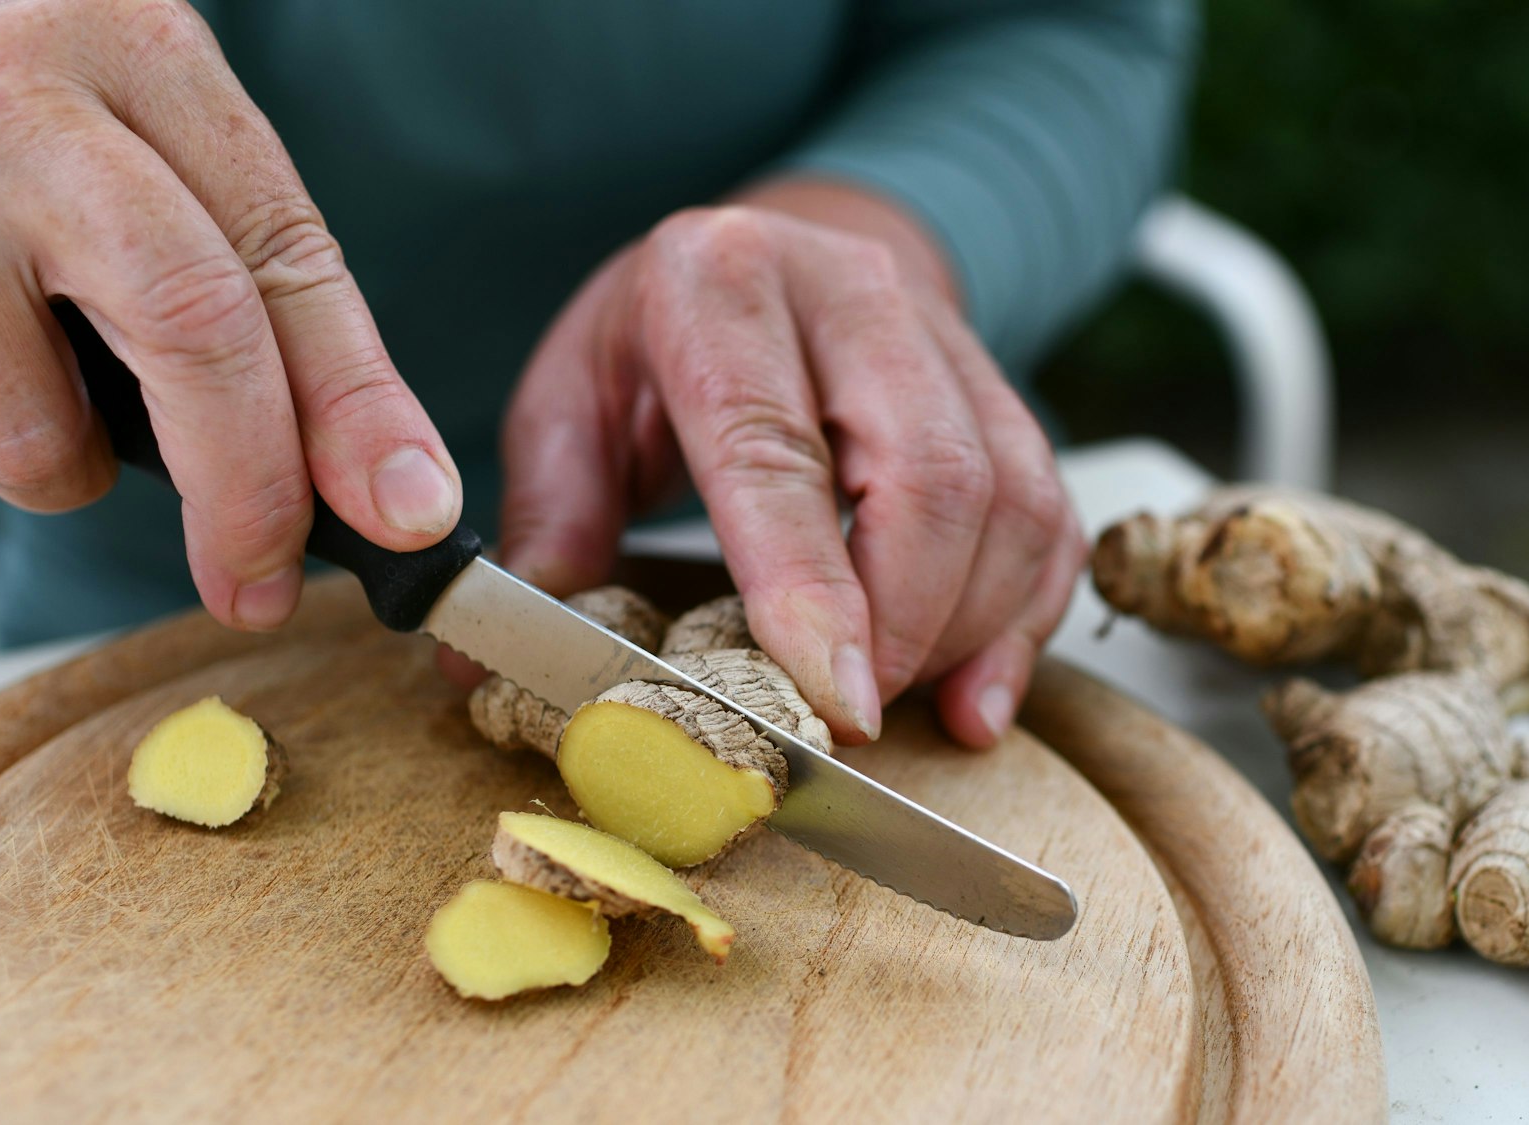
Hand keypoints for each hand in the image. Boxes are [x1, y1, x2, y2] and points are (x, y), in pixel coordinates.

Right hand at [0, 0, 459, 629]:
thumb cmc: (41, 164)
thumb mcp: (178, 194)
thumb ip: (293, 332)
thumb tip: (399, 501)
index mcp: (142, 58)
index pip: (279, 261)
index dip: (354, 411)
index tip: (404, 518)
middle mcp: (16, 98)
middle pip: (186, 325)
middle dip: (244, 488)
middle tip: (256, 577)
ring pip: (29, 429)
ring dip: (65, 465)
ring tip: (39, 377)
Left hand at [493, 183, 1085, 747]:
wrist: (781, 247)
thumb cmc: (661, 340)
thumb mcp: (572, 401)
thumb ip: (549, 522)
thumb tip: (478, 667)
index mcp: (718, 284)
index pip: (775, 446)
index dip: (811, 584)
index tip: (829, 699)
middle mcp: (851, 294)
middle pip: (931, 474)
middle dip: (905, 624)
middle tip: (850, 721)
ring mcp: (945, 336)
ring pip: (1009, 498)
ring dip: (968, 629)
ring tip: (903, 709)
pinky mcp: (1004, 391)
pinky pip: (1050, 514)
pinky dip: (1023, 620)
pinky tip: (974, 693)